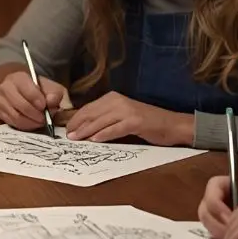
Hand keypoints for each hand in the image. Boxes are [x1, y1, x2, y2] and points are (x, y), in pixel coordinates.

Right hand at [0, 71, 66, 130]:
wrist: (24, 91)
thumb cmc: (39, 89)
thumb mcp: (51, 87)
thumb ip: (54, 93)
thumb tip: (51, 103)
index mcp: (19, 78)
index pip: (28, 91)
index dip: (38, 101)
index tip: (45, 107)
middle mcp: (6, 88)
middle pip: (21, 105)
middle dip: (36, 114)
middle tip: (45, 118)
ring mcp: (0, 101)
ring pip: (16, 117)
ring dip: (31, 122)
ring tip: (40, 121)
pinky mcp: (0, 113)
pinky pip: (13, 123)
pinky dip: (25, 126)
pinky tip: (32, 123)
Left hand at [65, 92, 193, 145]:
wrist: (172, 125)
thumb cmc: (146, 123)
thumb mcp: (122, 117)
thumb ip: (106, 119)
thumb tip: (84, 128)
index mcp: (113, 98)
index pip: (88, 108)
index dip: (75, 119)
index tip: (66, 129)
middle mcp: (118, 101)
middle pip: (91, 113)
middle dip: (77, 125)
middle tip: (67, 136)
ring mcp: (127, 111)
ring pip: (100, 121)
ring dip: (86, 131)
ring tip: (76, 139)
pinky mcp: (135, 121)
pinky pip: (115, 129)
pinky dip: (104, 134)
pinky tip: (94, 140)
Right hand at [197, 177, 237, 238]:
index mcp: (217, 185)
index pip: (211, 199)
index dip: (221, 211)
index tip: (235, 221)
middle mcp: (210, 199)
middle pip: (205, 214)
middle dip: (219, 226)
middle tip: (234, 235)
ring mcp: (211, 213)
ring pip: (207, 226)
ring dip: (220, 234)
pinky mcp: (214, 226)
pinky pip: (212, 234)